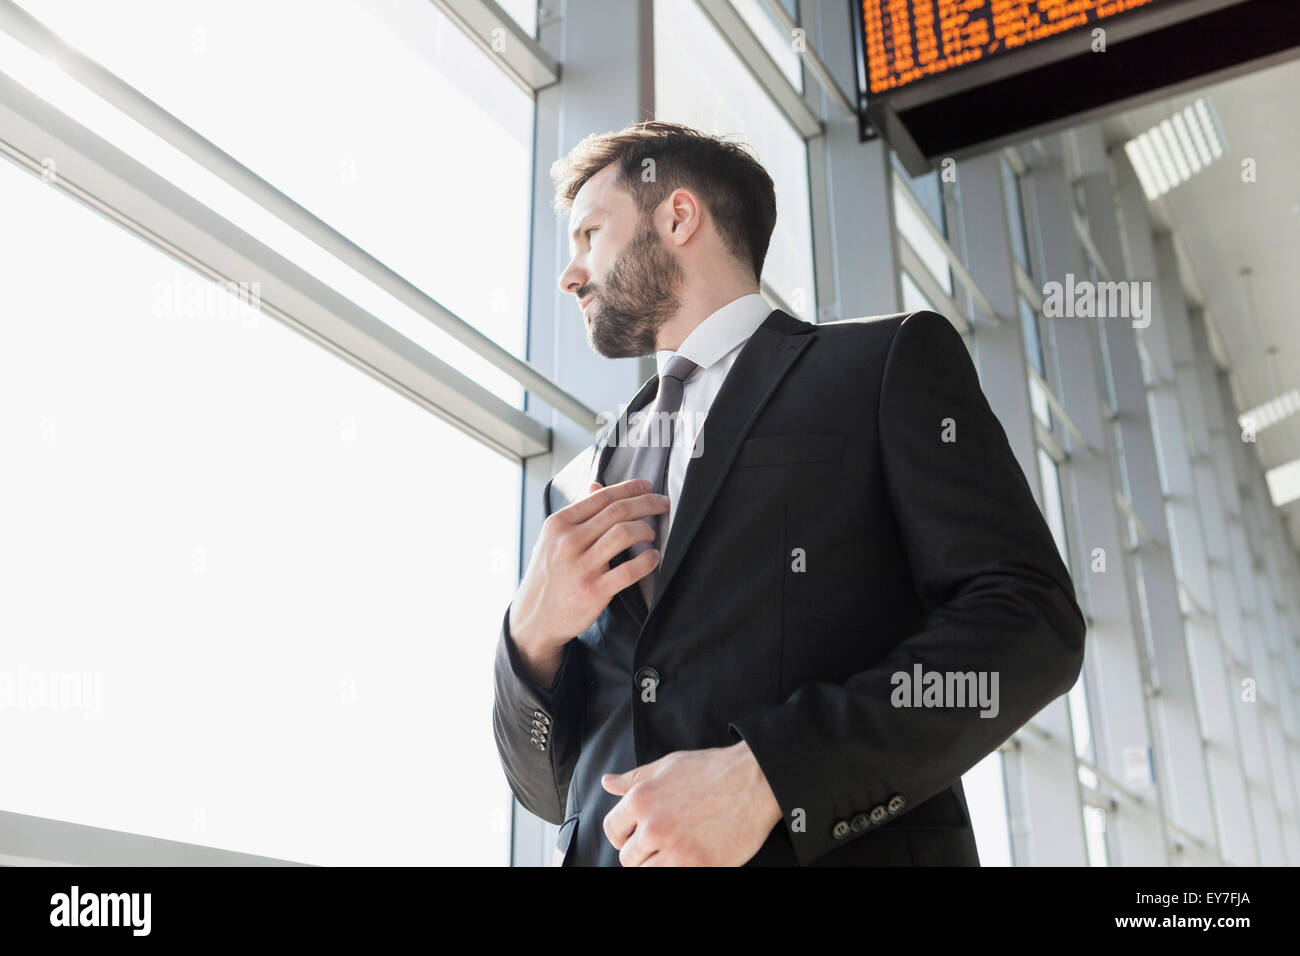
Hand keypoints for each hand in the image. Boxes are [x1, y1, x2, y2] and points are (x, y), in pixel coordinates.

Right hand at [508, 478, 667, 685]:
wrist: (534, 618)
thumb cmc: (548, 575)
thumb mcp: (553, 539)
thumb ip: (577, 513)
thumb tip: (597, 485)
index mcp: (559, 524)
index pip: (602, 496)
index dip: (630, 488)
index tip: (647, 486)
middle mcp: (568, 542)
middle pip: (618, 511)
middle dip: (647, 503)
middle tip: (663, 503)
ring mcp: (581, 567)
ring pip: (624, 534)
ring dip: (646, 529)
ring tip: (652, 532)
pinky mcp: (594, 591)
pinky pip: (629, 570)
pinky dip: (648, 560)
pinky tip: (653, 557)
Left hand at [600, 741, 782, 865]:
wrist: (754, 781)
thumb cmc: (712, 770)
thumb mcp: (667, 766)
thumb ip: (634, 778)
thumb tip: (608, 782)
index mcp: (641, 800)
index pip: (612, 830)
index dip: (623, 835)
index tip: (636, 836)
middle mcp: (653, 827)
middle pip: (628, 858)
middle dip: (641, 853)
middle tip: (663, 845)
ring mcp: (676, 851)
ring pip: (647, 872)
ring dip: (658, 865)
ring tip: (676, 853)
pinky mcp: (699, 867)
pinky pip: (674, 877)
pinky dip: (678, 869)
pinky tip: (690, 858)